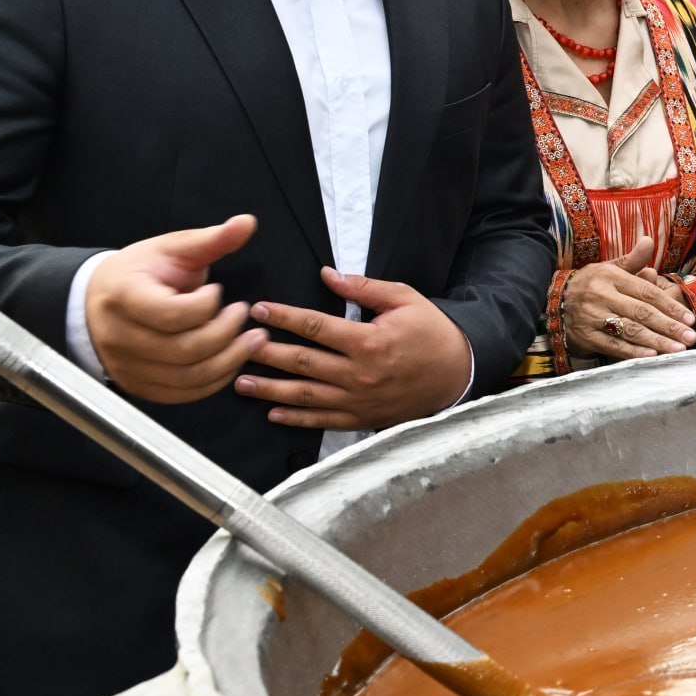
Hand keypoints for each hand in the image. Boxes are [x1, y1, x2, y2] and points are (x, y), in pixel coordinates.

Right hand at [84, 214, 265, 403]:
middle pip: (184, 350)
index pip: (172, 313)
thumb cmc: (140, 272)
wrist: (98, 300)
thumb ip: (211, 240)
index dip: (207, 304)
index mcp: (123, 296)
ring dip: (230, 361)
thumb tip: (248, 222)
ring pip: (187, 378)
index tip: (218, 291)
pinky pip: (182, 394)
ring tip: (253, 340)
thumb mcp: (172, 249)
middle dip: (226, 334)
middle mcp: (119, 337)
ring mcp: (126, 366)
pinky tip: (232, 360)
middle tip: (244, 315)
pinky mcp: (137, 385)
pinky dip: (214, 381)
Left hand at [240, 269, 475, 431]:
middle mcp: (359, 373)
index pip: (315, 327)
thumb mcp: (404, 300)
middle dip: (266, 353)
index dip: (283, 317)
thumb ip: (364, 288)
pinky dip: (296, 419)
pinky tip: (273, 415)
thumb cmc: (432, 332)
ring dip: (270, 390)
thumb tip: (327, 274)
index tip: (259, 309)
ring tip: (240, 382)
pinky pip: (323, 420)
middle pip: (302, 362)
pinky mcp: (363, 418)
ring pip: (305, 395)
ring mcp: (359, 400)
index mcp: (369, 341)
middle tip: (237, 345)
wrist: (458, 373)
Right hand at [557, 240, 695, 362]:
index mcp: (611, 276)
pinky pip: (613, 345)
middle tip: (690, 337)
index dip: (669, 306)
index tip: (689, 318)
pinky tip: (651, 355)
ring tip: (677, 349)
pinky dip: (633, 352)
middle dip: (668, 326)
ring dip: (656, 341)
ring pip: (629, 331)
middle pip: (641, 313)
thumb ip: (632, 260)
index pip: (647, 292)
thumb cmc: (593, 284)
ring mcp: (592, 317)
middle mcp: (602, 295)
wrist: (555, 300)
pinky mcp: (586, 336)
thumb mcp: (610, 268)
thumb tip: (648, 241)